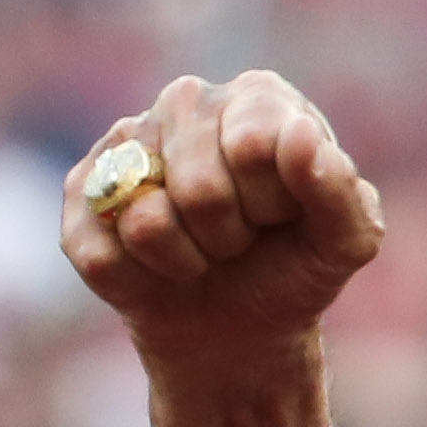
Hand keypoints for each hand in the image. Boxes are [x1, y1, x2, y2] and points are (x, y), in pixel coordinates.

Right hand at [62, 71, 383, 365]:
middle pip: (198, 188)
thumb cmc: (293, 269)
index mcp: (257, 97)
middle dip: (229, 238)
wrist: (239, 329)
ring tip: (203, 252)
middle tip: (240, 241)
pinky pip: (102, 254)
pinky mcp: (83, 195)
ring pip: (146, 222)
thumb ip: (340, 190)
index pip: (253, 147)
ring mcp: (127, 144)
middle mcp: (187, 102)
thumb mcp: (343, 243)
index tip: (282, 216)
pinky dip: (140, 281)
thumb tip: (300, 136)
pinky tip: (157, 267)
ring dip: (186, 260)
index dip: (271, 205)